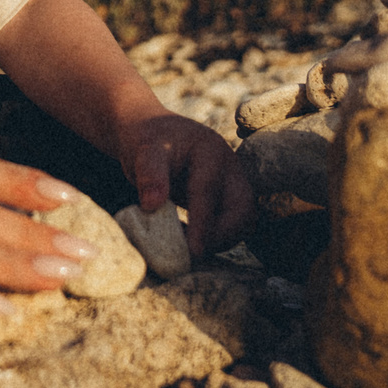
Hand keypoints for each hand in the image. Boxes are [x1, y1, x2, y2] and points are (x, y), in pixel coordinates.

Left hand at [116, 112, 255, 258]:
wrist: (153, 133)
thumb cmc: (147, 142)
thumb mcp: (144, 152)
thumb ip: (150, 175)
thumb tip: (152, 205)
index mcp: (210, 150)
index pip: (209, 191)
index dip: (202, 224)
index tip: (193, 251)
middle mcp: (230, 167)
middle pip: (243, 209)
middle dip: (222, 236)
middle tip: (191, 253)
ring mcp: (233, 183)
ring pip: (243, 221)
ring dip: (221, 240)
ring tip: (188, 247)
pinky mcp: (229, 198)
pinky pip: (233, 224)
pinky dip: (217, 238)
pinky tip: (192, 242)